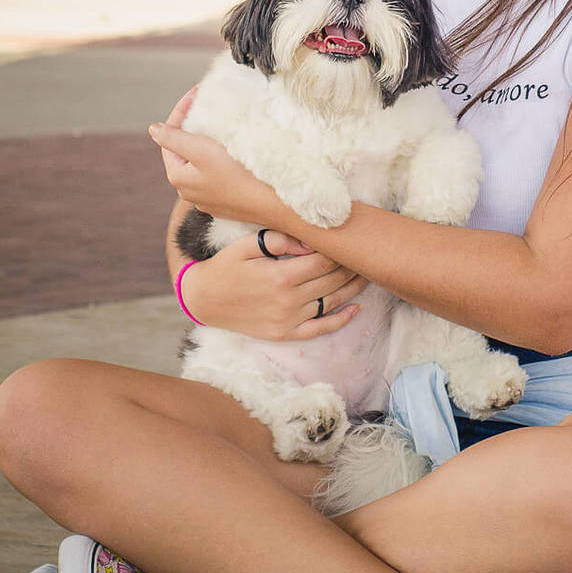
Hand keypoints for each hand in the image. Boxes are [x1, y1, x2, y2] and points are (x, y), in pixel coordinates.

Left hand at [150, 117, 297, 224]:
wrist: (273, 204)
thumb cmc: (237, 175)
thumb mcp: (201, 151)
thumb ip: (174, 139)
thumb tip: (153, 130)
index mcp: (178, 177)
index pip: (170, 136)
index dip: (181, 111)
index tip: (196, 93)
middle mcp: (189, 191)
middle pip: (185, 149)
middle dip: (193, 126)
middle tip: (208, 106)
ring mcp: (208, 198)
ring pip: (201, 162)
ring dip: (208, 143)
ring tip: (221, 126)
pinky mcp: (227, 201)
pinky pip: (217, 173)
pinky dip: (221, 158)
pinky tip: (233, 151)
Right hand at [179, 228, 367, 340]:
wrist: (203, 300)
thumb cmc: (225, 267)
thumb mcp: (246, 245)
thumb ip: (279, 239)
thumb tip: (309, 241)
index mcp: (281, 275)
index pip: (323, 260)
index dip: (340, 249)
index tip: (350, 238)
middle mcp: (289, 300)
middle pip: (332, 280)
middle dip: (351, 265)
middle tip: (365, 253)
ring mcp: (289, 320)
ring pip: (331, 302)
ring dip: (353, 288)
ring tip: (367, 273)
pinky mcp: (286, 334)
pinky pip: (321, 329)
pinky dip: (342, 320)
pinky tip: (356, 309)